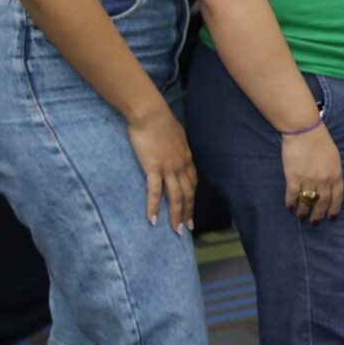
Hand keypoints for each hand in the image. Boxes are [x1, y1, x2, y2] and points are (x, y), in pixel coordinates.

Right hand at [126, 106, 196, 232]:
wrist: (150, 114)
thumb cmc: (160, 121)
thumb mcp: (175, 135)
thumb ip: (177, 146)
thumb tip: (175, 149)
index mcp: (187, 158)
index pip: (192, 183)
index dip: (192, 198)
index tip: (191, 210)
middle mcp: (181, 166)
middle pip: (187, 194)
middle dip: (188, 212)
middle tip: (187, 228)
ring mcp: (168, 168)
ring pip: (175, 196)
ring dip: (176, 215)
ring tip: (176, 230)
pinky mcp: (153, 168)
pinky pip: (155, 192)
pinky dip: (154, 207)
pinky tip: (152, 219)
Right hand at [281, 125, 343, 222]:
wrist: (304, 131)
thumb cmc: (320, 141)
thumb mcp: (334, 157)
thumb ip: (333, 172)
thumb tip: (330, 184)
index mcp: (336, 175)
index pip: (337, 197)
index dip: (334, 209)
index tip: (332, 218)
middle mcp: (324, 180)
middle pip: (322, 203)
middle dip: (318, 214)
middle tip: (315, 222)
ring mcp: (309, 180)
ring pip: (307, 201)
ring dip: (304, 211)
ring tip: (302, 217)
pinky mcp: (294, 177)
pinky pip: (293, 195)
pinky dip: (291, 203)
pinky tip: (289, 208)